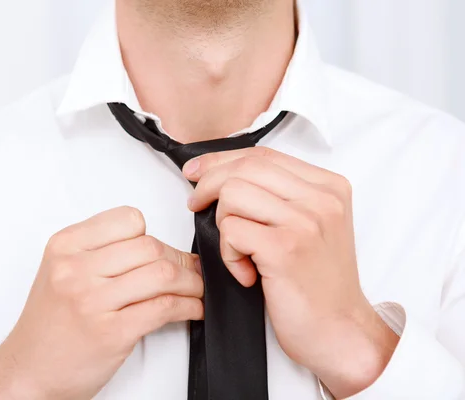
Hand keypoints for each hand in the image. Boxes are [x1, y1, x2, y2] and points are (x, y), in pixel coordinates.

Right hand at [0, 206, 203, 399]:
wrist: (28, 371)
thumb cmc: (50, 322)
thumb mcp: (61, 271)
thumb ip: (101, 252)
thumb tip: (161, 247)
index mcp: (65, 245)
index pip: (128, 219)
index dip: (152, 235)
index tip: (160, 252)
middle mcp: (75, 269)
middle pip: (151, 246)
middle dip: (180, 259)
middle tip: (190, 272)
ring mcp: (92, 300)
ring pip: (163, 274)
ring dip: (191, 283)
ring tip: (196, 290)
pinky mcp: (111, 332)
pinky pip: (164, 307)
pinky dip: (189, 306)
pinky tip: (192, 309)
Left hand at [183, 147, 398, 398]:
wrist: (340, 332)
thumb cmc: (319, 284)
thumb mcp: (310, 227)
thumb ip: (278, 196)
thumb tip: (220, 174)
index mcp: (329, 187)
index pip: (262, 155)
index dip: (221, 160)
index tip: (197, 172)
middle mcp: (322, 198)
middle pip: (245, 167)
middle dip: (208, 184)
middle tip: (195, 205)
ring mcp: (306, 222)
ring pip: (233, 194)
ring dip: (222, 223)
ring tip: (238, 251)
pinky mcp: (286, 249)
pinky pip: (231, 230)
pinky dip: (228, 253)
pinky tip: (245, 272)